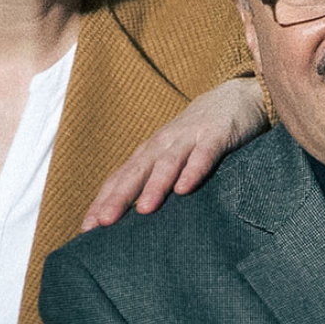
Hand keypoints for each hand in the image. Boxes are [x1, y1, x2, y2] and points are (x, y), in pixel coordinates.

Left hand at [80, 77, 267, 229]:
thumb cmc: (199, 134)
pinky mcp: (216, 135)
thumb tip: (136, 217)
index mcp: (151, 152)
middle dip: (119, 197)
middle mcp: (164, 144)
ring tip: (144, 210)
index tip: (87, 228)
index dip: (104, 201)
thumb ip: (156, 179)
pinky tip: (185, 189)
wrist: (236, 95)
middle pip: (137, 171)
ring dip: (155, 186)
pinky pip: (204, 154)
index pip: (121, 177)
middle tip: (104, 222)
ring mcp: (189, 138)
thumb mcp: (173, 154)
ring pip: (168, 163)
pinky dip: (194, 170)